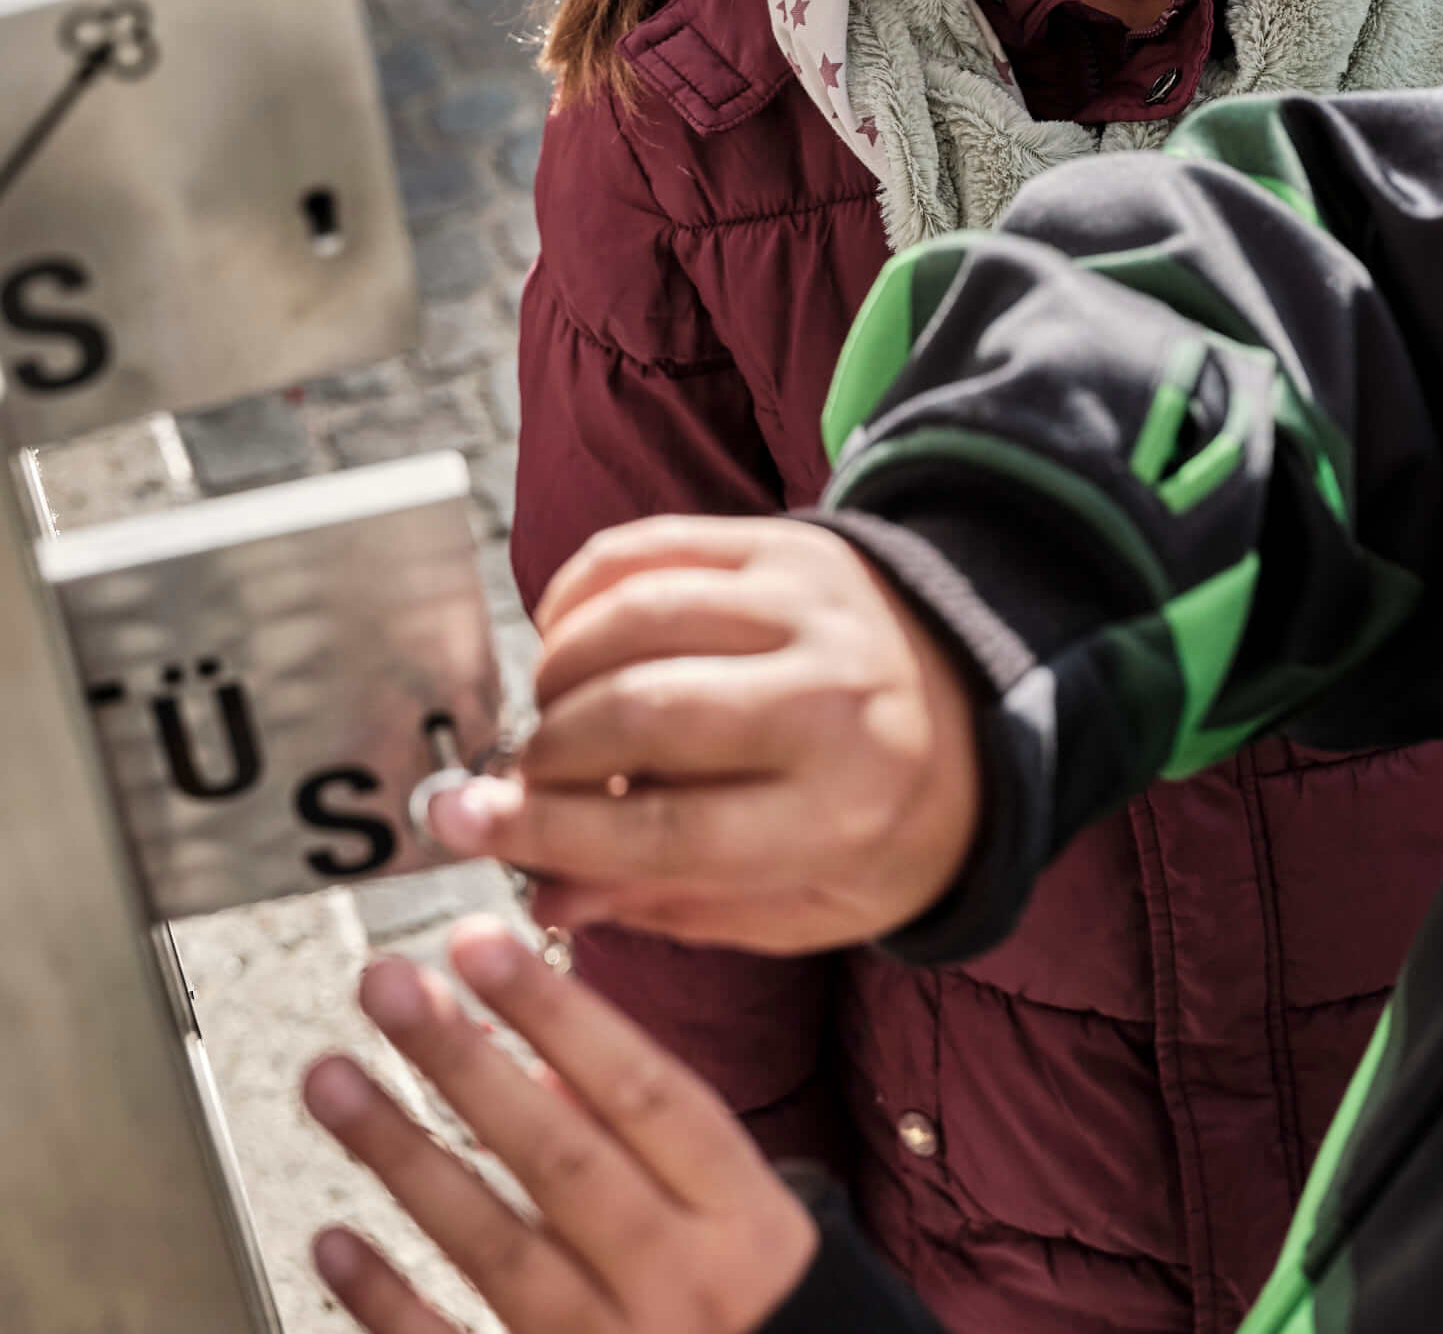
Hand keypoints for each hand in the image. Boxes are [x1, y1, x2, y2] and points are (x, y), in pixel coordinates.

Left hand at [302, 918, 817, 1331]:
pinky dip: (391, 1301)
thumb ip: (647, 1136)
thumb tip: (537, 1055)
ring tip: (332, 1080)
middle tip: (387, 987)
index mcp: (740, 1219)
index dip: (556, 1014)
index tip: (477, 943)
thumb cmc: (746, 1303)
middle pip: (560, 1161)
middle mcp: (683, 1285)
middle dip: (464, 1065)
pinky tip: (336, 1239)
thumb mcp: (739, 1215)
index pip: (642, 1094)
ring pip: (498, 1250)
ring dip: (405, 1157)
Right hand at [428, 517, 979, 952]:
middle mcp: (832, 698)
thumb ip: (672, 902)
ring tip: (551, 718)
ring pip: (633, 620)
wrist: (978, 706)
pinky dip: (579, 596)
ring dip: (558, 672)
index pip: (668, 827)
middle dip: (547, 751)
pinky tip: (567, 642)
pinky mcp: (782, 541)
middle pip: (641, 712)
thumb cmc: (875, 825)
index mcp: (845, 810)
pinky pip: (644, 550)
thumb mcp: (799, 901)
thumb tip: (543, 896)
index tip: (463, 826)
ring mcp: (808, 604)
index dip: (550, 831)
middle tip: (511, 779)